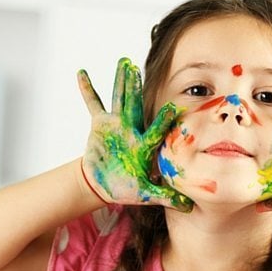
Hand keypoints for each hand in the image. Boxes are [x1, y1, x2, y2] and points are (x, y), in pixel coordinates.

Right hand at [77, 57, 192, 211]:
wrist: (105, 184)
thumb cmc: (127, 188)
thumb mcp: (146, 194)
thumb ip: (166, 197)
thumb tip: (189, 208)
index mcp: (143, 145)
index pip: (156, 130)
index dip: (164, 120)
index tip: (174, 106)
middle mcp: (132, 130)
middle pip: (135, 105)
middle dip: (135, 87)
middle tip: (137, 67)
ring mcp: (116, 125)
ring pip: (119, 99)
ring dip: (120, 82)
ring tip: (124, 62)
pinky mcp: (100, 125)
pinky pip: (93, 105)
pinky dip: (87, 90)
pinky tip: (82, 73)